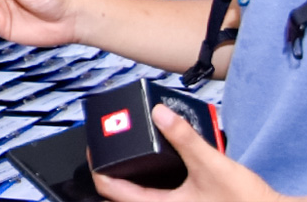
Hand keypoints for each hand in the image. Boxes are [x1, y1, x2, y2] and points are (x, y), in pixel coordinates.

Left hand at [92, 104, 284, 201]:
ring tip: (132, 152)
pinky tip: (164, 166)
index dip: (97, 167)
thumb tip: (158, 113)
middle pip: (121, 196)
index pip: (110, 190)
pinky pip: (159, 197)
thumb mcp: (212, 164)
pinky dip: (152, 182)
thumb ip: (184, 138)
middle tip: (109, 147)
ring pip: (141, 198)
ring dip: (132, 178)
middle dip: (112, 172)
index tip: (95, 148)